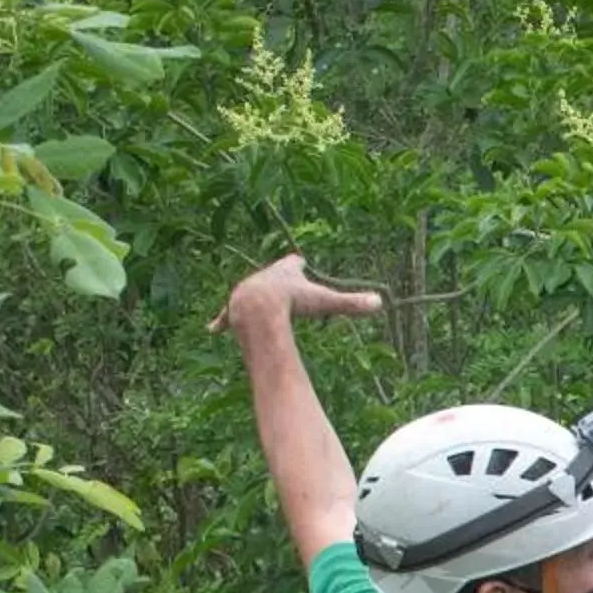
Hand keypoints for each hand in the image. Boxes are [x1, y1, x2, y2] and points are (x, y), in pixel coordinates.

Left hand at [209, 253, 382, 336]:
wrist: (259, 308)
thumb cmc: (292, 302)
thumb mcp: (325, 302)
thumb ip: (351, 304)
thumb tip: (381, 302)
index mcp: (284, 272)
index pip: (293, 263)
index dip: (298, 264)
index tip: (301, 263)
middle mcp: (263, 277)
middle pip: (271, 277)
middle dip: (277, 281)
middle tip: (284, 286)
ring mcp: (246, 291)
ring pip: (250, 293)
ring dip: (256, 297)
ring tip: (257, 303)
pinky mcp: (233, 310)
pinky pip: (227, 316)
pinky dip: (222, 321)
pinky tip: (212, 329)